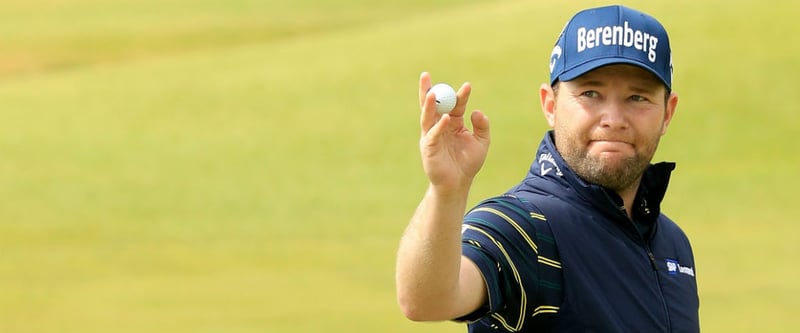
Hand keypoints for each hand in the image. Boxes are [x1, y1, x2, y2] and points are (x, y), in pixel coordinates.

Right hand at [418, 72, 489, 192]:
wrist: (458, 183)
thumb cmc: (468, 163)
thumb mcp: (481, 142)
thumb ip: (482, 126)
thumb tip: (477, 111)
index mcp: (453, 123)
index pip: (455, 105)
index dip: (460, 95)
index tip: (468, 86)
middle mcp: (439, 126)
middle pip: (432, 105)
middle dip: (428, 90)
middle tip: (425, 75)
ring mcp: (431, 136)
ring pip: (427, 116)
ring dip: (428, 105)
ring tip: (430, 93)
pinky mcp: (428, 147)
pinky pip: (433, 134)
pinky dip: (439, 126)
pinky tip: (446, 119)